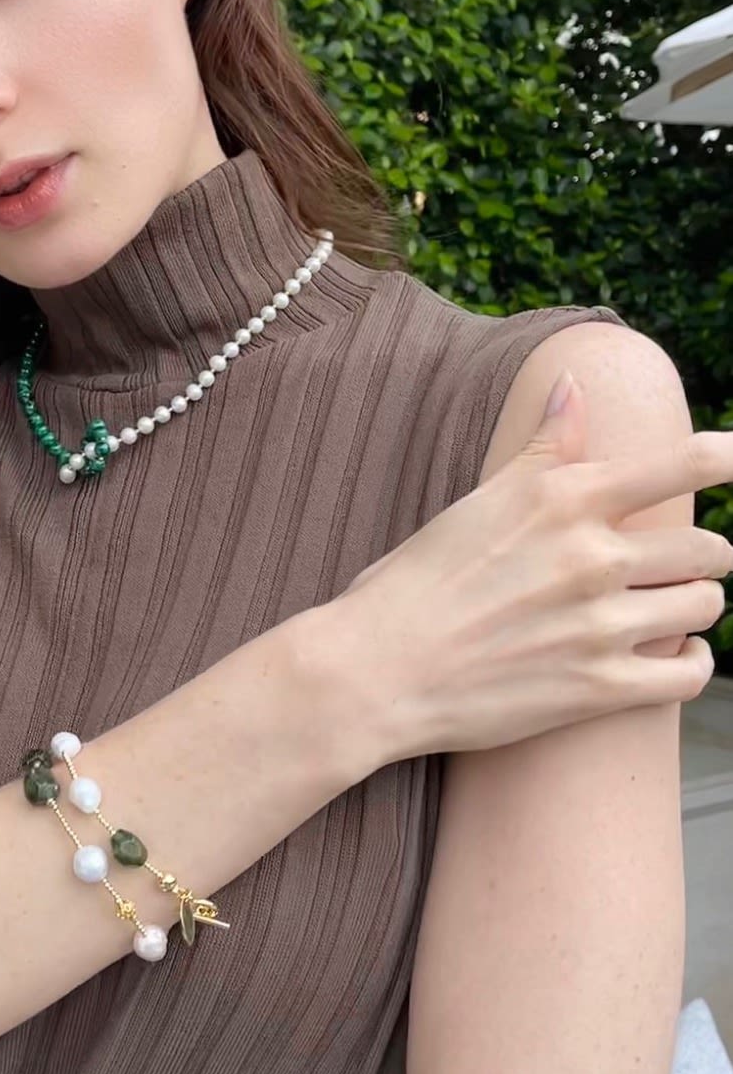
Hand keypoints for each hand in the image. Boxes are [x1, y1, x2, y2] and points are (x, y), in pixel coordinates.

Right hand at [331, 372, 732, 761]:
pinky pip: (695, 673)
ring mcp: (601, 626)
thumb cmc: (416, 580)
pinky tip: (668, 654)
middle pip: (711, 546)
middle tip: (665, 563)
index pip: (684, 465)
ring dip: (692, 606)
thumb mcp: (477, 500)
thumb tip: (574, 384)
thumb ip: (543, 446)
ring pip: (707, 606)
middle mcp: (591, 557)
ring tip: (659, 608)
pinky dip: (692, 662)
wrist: (377, 670)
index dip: (732, 457)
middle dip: (699, 553)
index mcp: (562, 500)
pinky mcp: (602, 690)